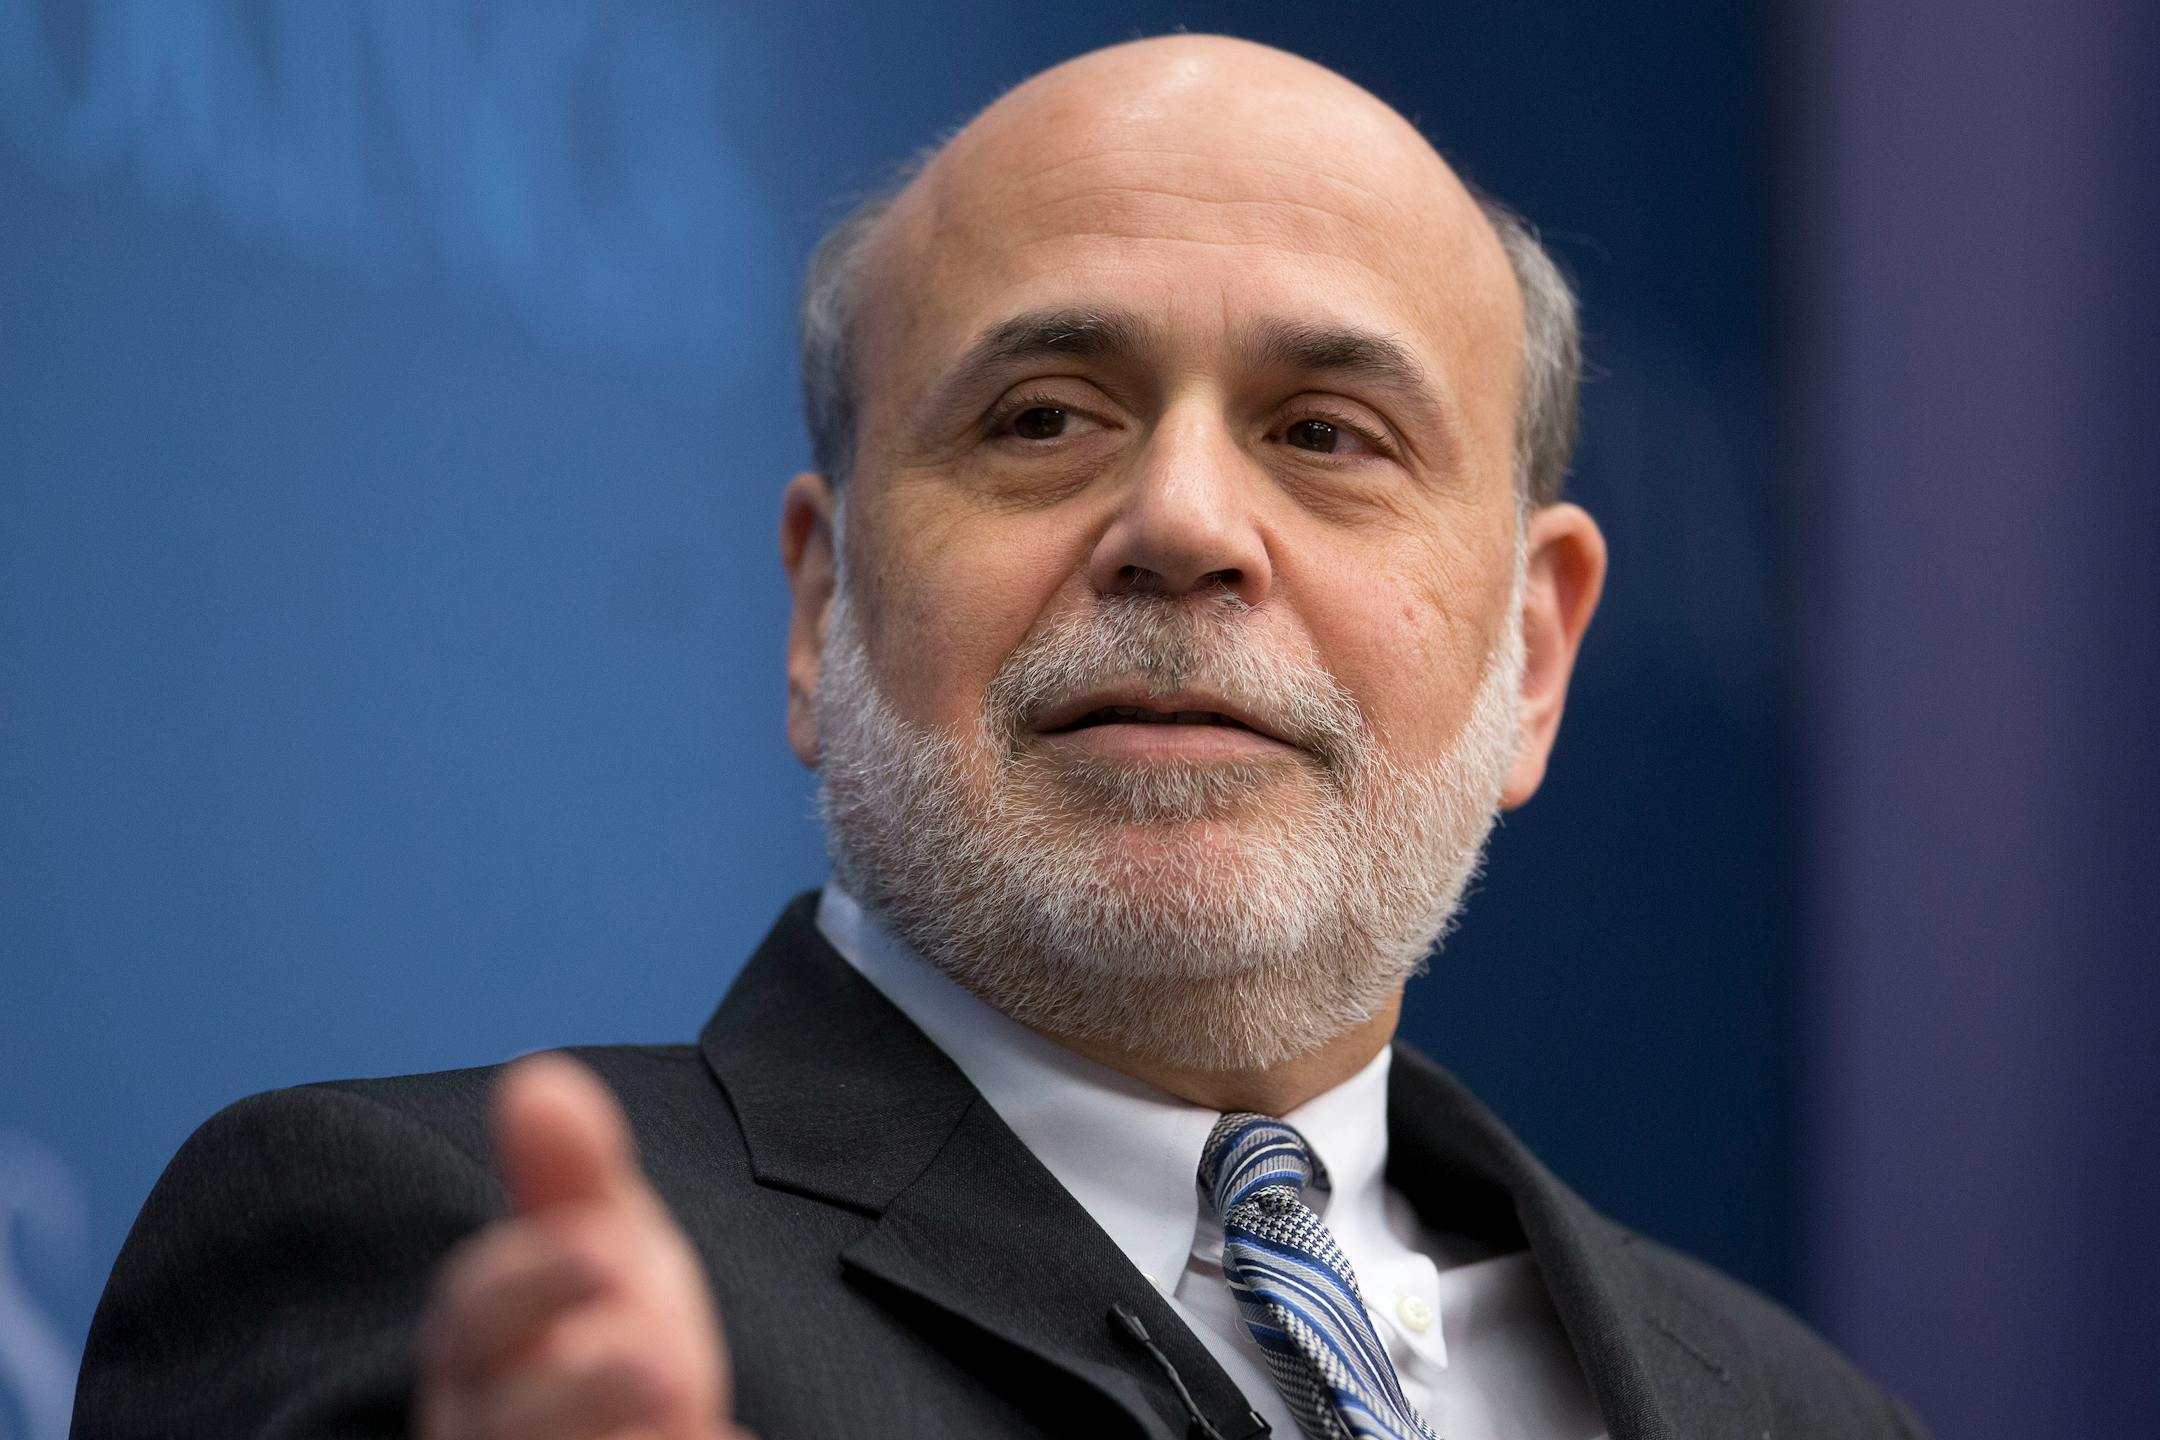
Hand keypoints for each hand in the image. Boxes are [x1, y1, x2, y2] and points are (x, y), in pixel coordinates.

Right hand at [416, 1053, 748, 1439]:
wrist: (639, 1425)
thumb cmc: (599, 1318)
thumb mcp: (599, 1239)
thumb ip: (568, 1174)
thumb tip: (534, 1078)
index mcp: (481, 1342)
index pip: (475, 1313)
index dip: (534, 1279)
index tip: (603, 1245)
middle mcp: (490, 1422)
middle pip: (501, 1419)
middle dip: (576, 1389)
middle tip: (656, 1358)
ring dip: (610, 1433)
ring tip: (682, 1390)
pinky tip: (727, 1437)